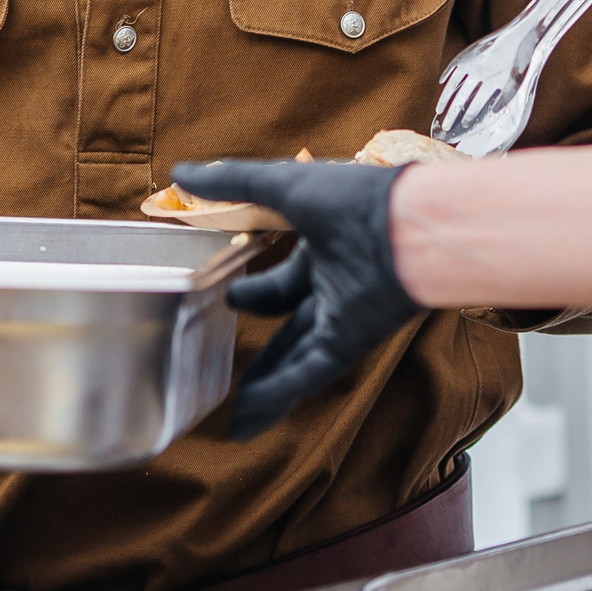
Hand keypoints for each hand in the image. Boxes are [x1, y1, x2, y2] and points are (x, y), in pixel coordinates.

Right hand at [168, 159, 423, 439]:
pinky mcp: (350, 343)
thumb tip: (181, 173)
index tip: (225, 296)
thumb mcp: (283, 186)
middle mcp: (332, 285)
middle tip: (225, 354)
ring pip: (294, 357)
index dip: (253, 291)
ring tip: (234, 415)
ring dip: (265, 386)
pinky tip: (248, 417)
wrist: (410, 226)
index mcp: (321, 248)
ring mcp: (342, 318)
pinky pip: (307, 374)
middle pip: (286, 322)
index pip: (280, 278)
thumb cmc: (354, 198)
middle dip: (259, 341)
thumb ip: (234, 183)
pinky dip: (279, 395)